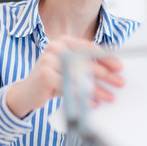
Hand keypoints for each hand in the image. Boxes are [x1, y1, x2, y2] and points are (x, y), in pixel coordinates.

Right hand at [6, 36, 124, 118]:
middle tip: (120, 83)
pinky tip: (93, 103)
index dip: (106, 57)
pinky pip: (69, 86)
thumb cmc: (53, 80)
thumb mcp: (70, 69)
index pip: (89, 48)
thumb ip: (86, 66)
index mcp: (64, 42)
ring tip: (109, 96)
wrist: (26, 93)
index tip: (120, 67)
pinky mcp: (44, 74)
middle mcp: (56, 47)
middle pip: (86, 61)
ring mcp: (48, 60)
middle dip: (105, 74)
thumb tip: (113, 72)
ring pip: (79, 75)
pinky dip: (82, 96)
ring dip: (97, 88)